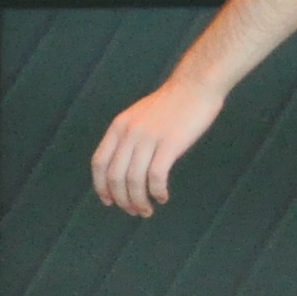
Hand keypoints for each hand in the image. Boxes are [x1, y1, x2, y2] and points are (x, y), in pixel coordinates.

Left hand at [93, 75, 226, 218]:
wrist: (196, 84)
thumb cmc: (172, 102)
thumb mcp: (139, 115)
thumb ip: (128, 136)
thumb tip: (124, 164)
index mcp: (119, 126)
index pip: (99, 163)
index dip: (101, 186)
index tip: (109, 201)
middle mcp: (129, 133)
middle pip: (115, 177)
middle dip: (122, 200)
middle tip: (133, 211)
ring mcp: (149, 138)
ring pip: (134, 181)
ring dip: (139, 201)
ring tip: (147, 211)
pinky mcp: (169, 144)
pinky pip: (156, 177)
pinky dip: (157, 192)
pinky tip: (163, 197)